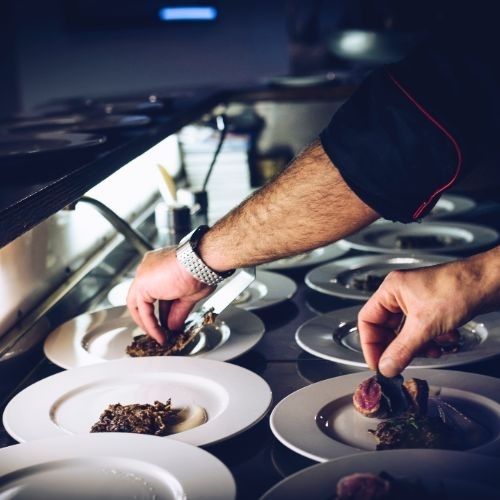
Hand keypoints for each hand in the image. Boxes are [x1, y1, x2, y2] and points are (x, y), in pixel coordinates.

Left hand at [126, 247, 213, 343]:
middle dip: (151, 317)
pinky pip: (143, 310)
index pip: (156, 291)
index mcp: (160, 264)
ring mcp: (143, 275)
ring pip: (139, 304)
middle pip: (144, 297)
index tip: (167, 321)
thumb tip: (174, 325)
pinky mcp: (142, 284)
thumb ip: (178, 311)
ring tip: (159, 337)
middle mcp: (148, 267)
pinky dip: (150, 325)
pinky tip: (159, 334)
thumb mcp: (189, 295)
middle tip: (159, 331)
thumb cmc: (201, 269)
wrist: (201, 262)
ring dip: (149, 323)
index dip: (162, 309)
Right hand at [357, 259, 474, 376]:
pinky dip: (431, 340)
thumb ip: (402, 350)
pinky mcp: (433, 309)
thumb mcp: (425, 325)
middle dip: (398, 347)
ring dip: (418, 346)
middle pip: (387, 328)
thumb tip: (386, 366)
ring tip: (431, 350)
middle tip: (402, 363)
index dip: (370, 344)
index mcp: (390, 290)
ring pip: (406, 333)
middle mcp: (401, 294)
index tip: (377, 363)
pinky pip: (422, 331)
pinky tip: (444, 341)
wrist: (490, 282)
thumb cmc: (458, 287)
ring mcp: (417, 302)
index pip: (367, 320)